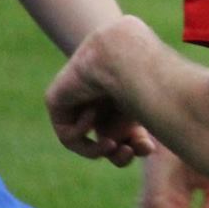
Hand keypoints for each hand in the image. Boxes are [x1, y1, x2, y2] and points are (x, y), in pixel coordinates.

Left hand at [46, 17, 158, 166]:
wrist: (118, 52)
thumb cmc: (141, 72)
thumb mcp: (148, 106)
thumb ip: (149, 126)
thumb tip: (150, 148)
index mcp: (123, 104)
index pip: (128, 136)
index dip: (137, 146)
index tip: (148, 148)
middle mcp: (102, 106)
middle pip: (107, 145)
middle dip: (120, 155)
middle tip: (128, 152)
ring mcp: (79, 105)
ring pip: (84, 143)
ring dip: (100, 150)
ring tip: (112, 145)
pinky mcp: (58, 103)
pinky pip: (67, 133)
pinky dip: (81, 129)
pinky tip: (92, 112)